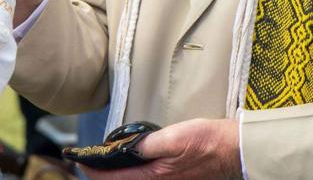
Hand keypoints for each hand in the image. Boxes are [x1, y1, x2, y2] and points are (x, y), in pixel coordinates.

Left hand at [81, 119, 240, 179]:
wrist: (233, 151)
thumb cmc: (206, 142)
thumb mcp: (173, 137)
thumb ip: (146, 144)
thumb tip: (122, 146)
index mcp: (153, 177)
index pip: (113, 178)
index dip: (93, 170)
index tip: (79, 160)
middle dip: (101, 175)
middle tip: (86, 162)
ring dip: (115, 175)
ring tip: (102, 163)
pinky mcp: (173, 179)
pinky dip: (129, 174)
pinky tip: (128, 164)